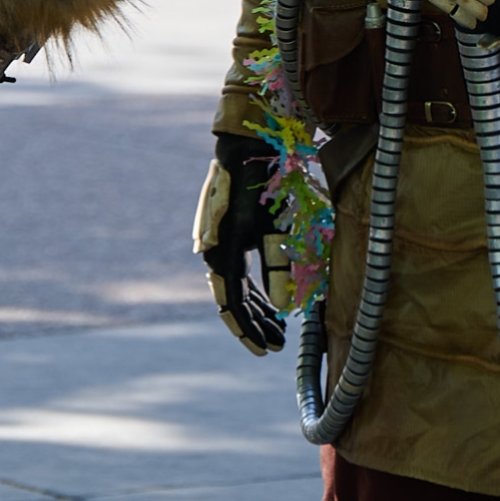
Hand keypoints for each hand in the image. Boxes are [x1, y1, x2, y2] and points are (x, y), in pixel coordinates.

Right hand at [193, 134, 289, 354]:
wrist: (245, 149)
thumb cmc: (263, 186)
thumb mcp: (275, 227)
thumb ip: (280, 267)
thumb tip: (285, 307)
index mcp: (222, 254)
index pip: (233, 306)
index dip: (249, 332)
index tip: (267, 352)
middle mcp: (214, 252)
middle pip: (233, 300)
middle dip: (256, 324)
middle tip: (278, 343)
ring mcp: (219, 244)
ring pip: (235, 288)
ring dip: (256, 308)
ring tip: (278, 327)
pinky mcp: (228, 236)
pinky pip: (237, 272)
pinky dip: (253, 288)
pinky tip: (269, 298)